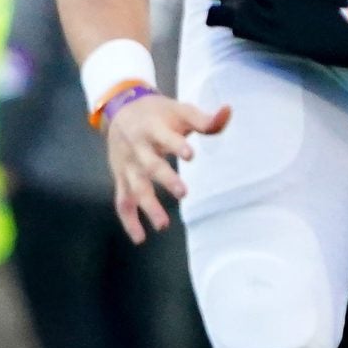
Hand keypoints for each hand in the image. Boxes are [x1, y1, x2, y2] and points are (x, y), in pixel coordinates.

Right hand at [104, 92, 230, 242]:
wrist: (120, 109)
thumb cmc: (157, 113)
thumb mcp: (179, 110)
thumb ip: (204, 119)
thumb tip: (228, 111)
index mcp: (152, 128)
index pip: (164, 137)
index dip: (175, 145)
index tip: (190, 155)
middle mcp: (137, 148)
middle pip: (150, 165)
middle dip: (165, 178)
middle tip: (183, 192)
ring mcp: (128, 166)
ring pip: (136, 188)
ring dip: (148, 206)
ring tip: (163, 225)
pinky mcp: (122, 178)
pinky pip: (122, 202)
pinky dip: (128, 221)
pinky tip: (140, 238)